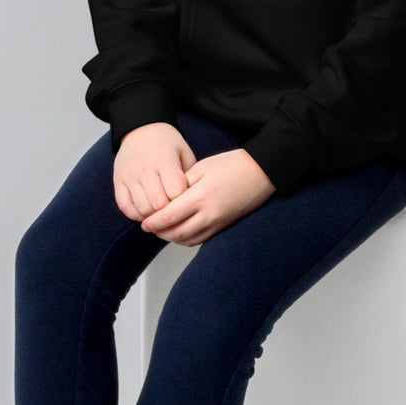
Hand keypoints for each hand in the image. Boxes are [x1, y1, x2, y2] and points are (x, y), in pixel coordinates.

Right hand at [113, 122, 195, 221]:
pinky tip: (146, 212)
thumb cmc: (168, 144)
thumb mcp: (184, 153)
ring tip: (162, 213)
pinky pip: (125, 207)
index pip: (176, 191)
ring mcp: (129, 176)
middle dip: (169, 211)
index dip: (184, 200)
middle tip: (175, 211)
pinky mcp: (118, 181)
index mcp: (165, 160)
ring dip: (154, 216)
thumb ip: (190, 175)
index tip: (187, 200)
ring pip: (142, 209)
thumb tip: (191, 201)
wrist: (141, 129)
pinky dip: (136, 214)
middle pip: (158, 204)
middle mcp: (145, 169)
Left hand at [140, 149, 275, 245]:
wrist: (261, 171)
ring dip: (172, 238)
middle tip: (149, 227)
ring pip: (188, 240)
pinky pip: (200, 239)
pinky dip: (186, 240)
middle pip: (176, 232)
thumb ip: (181, 184)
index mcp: (200, 196)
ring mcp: (218, 222)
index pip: (168, 216)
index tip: (144, 222)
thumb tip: (166, 199)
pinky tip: (181, 232)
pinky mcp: (224, 226)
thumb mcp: (201, 167)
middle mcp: (209, 214)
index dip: (153, 222)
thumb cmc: (233, 165)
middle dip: (159, 232)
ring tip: (163, 230)